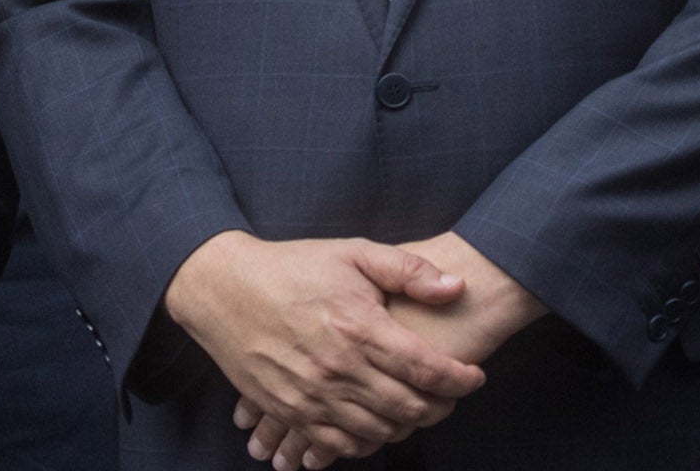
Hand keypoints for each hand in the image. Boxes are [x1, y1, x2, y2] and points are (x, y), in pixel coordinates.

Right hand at [241, 232, 545, 469]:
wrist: (224, 289)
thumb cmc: (295, 266)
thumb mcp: (356, 253)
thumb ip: (410, 271)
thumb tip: (456, 288)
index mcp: (361, 328)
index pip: (426, 368)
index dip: (459, 379)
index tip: (475, 377)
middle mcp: (338, 369)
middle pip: (406, 407)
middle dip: (440, 407)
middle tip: (452, 397)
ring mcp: (310, 396)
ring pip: (374, 431)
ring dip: (405, 427)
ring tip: (419, 409)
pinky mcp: (286, 410)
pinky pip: (333, 444)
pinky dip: (362, 443)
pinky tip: (376, 427)